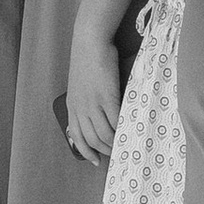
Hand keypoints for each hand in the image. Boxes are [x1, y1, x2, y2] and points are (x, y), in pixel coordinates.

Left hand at [63, 26, 124, 161]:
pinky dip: (124, 129)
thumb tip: (96, 119)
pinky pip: (116, 121)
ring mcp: (93, 103)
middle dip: (106, 151)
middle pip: (93, 140)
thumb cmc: (87, 61)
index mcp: (72, 106)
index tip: (96, 161)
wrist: (90, 41)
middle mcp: (80, 108)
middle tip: (118, 154)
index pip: (77, 137)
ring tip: (127, 145)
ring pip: (105, 134)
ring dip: (116, 143)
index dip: (87, 152)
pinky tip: (131, 132)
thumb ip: (85, 103)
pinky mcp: (107, 96)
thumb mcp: (79, 86)